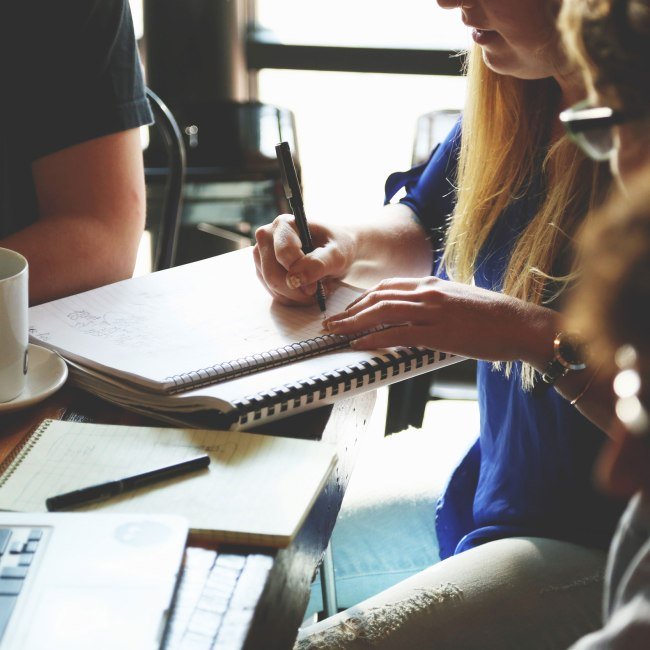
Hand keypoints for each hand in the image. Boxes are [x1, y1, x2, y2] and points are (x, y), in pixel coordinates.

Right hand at [253, 214, 355, 305]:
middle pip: (272, 274)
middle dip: (297, 290)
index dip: (300, 273)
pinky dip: (293, 298)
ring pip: (272, 287)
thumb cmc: (337, 246)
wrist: (335, 250)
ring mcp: (262, 255)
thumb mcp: (337, 254)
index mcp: (284, 224)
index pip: (283, 254)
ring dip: (297, 295)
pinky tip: (307, 290)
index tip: (317, 286)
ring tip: (316, 287)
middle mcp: (267, 237)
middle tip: (318, 290)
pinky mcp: (263, 271)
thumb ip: (319, 264)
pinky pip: (274, 293)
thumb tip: (295, 278)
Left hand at [323, 276, 554, 362]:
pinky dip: (374, 339)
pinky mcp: (439, 331)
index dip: (362, 299)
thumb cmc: (493, 316)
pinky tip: (359, 345)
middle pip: (378, 297)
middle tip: (331, 323)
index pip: (387, 287)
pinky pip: (397, 334)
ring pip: (382, 312)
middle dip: (350, 310)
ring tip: (336, 333)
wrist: (521, 324)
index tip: (349, 310)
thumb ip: (435, 303)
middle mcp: (428, 292)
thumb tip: (417, 314)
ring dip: (353, 323)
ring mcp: (432, 310)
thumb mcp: (458, 300)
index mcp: (432, 284)